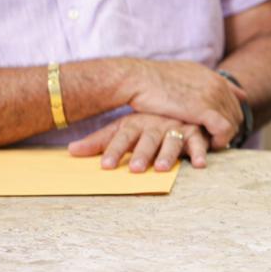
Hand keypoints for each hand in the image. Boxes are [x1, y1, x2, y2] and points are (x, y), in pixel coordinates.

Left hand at [68, 113, 208, 171]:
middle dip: (142, 153)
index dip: (114, 149)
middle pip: (148, 138)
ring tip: (161, 168)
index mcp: (136, 123)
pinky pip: (199, 141)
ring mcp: (175, 127)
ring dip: (167, 154)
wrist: (175, 101)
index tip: (105, 166)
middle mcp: (156, 124)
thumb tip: (70, 151)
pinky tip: (199, 164)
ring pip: (172, 140)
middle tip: (134, 169)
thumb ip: (99, 141)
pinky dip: (200, 152)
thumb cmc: (144, 123)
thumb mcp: (122, 129)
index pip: (122, 136)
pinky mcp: (195, 132)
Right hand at [123, 60, 247, 149]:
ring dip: (223, 136)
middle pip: (236, 112)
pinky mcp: (205, 110)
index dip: (229, 115)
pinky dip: (220, 140)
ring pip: (232, 122)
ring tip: (209, 147)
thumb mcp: (180, 76)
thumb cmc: (152, 81)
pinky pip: (224, 129)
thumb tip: (202, 93)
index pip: (235, 98)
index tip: (218, 129)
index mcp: (212, 76)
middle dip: (228, 128)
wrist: (139, 79)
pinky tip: (208, 147)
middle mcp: (217, 84)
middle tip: (214, 142)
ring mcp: (213, 95)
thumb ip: (196, 83)